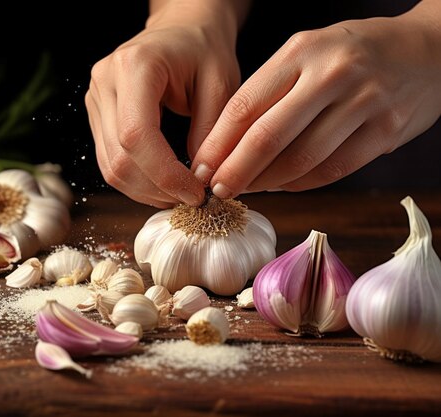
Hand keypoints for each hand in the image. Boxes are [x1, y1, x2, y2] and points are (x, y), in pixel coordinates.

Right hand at [85, 0, 247, 207]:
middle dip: (157, 188)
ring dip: (145, 191)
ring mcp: (96, 100)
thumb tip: (199, 179)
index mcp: (135, 66)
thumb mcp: (222, 83)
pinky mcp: (97, 116)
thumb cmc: (203, 50)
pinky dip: (136, 182)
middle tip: (192, 198)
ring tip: (179, 194)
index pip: (136, 134)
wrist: (181, 29)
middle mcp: (105, 82)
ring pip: (110, 166)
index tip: (195, 192)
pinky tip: (162, 185)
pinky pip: (110, 161)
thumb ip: (210, 131)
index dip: (164, 173)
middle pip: (119, 157)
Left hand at [192, 1, 440, 197]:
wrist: (426, 50)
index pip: (245, 106)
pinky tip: (282, 185)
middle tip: (217, 191)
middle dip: (235, 171)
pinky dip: (300, 184)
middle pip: (268, 136)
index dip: (217, 144)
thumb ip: (269, 93)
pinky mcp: (386, 131)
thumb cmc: (350, 55)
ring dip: (266, 182)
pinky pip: (333, 170)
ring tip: (248, 189)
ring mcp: (363, 103)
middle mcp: (331, 74)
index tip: (199, 168)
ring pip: (301, 159)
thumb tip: (224, 146)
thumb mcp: (306, 55)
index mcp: (301, 51)